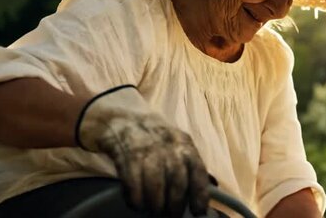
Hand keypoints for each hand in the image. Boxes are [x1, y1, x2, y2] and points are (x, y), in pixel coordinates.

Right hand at [77, 86, 210, 216]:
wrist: (122, 116)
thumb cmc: (154, 136)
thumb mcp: (176, 143)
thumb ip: (188, 164)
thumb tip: (203, 193)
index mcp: (185, 144)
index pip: (198, 170)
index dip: (200, 194)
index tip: (198, 211)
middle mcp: (169, 146)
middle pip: (177, 180)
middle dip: (175, 204)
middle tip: (171, 216)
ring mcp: (147, 150)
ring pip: (156, 184)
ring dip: (156, 204)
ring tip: (154, 211)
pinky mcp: (125, 155)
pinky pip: (133, 183)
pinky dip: (136, 199)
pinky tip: (137, 204)